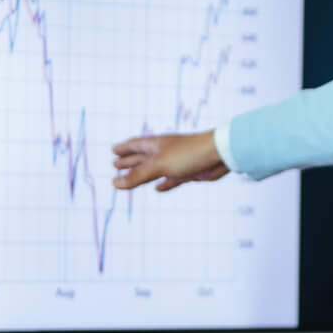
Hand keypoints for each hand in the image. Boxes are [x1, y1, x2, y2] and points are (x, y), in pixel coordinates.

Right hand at [111, 132, 228, 191]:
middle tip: (115, 164)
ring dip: (142, 173)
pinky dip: (163, 184)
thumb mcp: (158, 165)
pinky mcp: (187, 173)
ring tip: (130, 177)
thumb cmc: (188, 154)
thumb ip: (137, 175)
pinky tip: (158, 188)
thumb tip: (115, 183)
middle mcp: (164, 152)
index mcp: (155, 145)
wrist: (218, 154)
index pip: (134, 145)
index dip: (123, 149)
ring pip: (154, 169)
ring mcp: (175, 162)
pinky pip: (171, 179)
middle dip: (129, 161)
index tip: (113, 151)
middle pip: (141, 157)